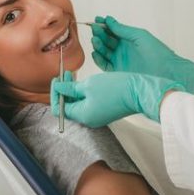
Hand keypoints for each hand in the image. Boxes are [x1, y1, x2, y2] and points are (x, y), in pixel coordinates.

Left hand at [51, 71, 183, 127]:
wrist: (138, 92)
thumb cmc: (115, 88)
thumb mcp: (88, 85)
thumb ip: (70, 88)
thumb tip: (58, 88)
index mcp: (82, 115)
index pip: (59, 108)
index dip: (55, 93)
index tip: (56, 79)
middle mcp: (88, 119)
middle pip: (68, 106)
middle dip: (64, 90)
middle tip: (65, 75)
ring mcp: (97, 116)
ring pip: (78, 104)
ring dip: (73, 90)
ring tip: (75, 76)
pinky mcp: (104, 111)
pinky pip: (88, 103)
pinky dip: (83, 93)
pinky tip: (86, 83)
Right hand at [90, 15, 193, 94]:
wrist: (166, 71)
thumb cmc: (157, 52)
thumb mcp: (139, 36)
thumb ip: (122, 29)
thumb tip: (108, 20)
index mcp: (129, 39)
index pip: (112, 30)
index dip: (104, 24)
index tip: (97, 18)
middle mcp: (123, 50)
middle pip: (106, 40)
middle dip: (99, 33)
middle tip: (94, 29)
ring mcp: (120, 61)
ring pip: (104, 52)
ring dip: (98, 45)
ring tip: (95, 39)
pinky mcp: (118, 72)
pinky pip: (104, 65)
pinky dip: (98, 59)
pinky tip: (96, 53)